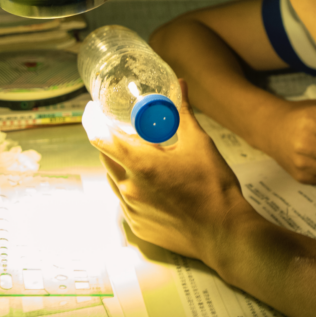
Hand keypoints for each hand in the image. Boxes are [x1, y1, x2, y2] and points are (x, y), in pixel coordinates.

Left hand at [85, 79, 253, 261]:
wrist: (224, 232)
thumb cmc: (212, 185)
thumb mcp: (199, 143)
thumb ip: (183, 112)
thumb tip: (179, 84)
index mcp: (140, 164)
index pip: (100, 138)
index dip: (92, 120)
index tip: (92, 109)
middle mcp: (129, 188)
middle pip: (106, 157)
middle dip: (113, 141)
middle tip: (128, 130)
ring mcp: (131, 210)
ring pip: (116, 179)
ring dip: (124, 165)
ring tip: (147, 158)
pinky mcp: (138, 226)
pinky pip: (127, 201)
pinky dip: (135, 188)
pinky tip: (156, 185)